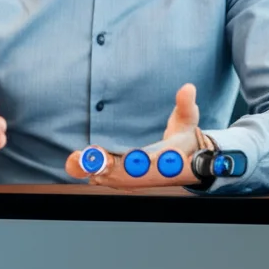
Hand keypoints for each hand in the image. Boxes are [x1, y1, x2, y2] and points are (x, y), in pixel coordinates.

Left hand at [64, 84, 212, 188]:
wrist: (191, 160)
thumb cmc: (185, 136)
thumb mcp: (187, 119)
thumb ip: (185, 104)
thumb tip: (188, 88)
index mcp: (166, 157)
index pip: (147, 163)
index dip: (131, 162)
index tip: (111, 157)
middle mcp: (152, 173)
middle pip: (125, 175)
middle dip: (105, 167)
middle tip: (83, 157)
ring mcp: (141, 179)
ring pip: (115, 180)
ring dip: (97, 171)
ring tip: (77, 160)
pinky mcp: (132, 181)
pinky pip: (112, 181)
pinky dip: (97, 174)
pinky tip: (81, 167)